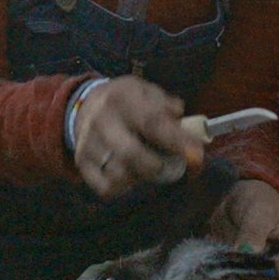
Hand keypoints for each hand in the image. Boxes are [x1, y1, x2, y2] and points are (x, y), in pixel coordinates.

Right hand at [71, 76, 195, 199]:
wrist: (85, 103)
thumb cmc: (126, 101)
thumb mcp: (146, 91)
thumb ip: (167, 107)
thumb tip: (187, 126)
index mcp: (123, 98)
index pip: (152, 122)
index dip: (176, 141)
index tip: (197, 155)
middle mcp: (102, 120)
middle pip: (130, 154)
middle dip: (157, 166)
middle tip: (170, 167)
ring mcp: (89, 143)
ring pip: (119, 175)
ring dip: (140, 177)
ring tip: (145, 166)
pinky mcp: (82, 162)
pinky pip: (106, 188)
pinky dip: (123, 188)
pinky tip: (129, 174)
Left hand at [206, 179, 278, 279]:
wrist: (233, 203)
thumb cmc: (256, 200)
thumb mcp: (257, 209)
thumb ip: (253, 231)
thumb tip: (246, 254)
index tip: (270, 266)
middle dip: (260, 277)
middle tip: (239, 260)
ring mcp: (273, 279)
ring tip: (231, 266)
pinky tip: (225, 278)